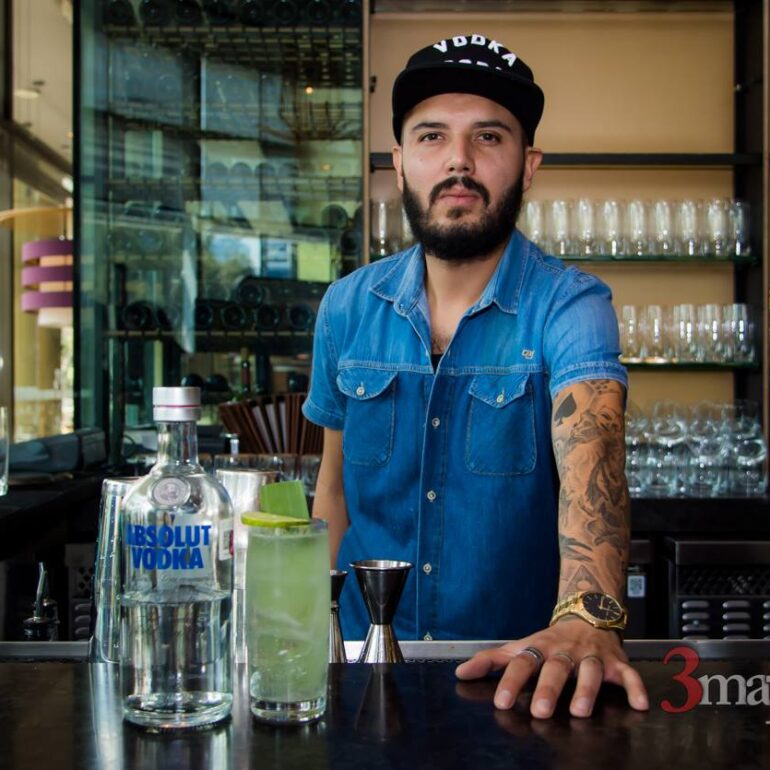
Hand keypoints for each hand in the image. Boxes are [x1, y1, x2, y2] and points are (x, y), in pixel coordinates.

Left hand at [454, 618, 648, 718]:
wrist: (587, 613)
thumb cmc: (549, 640)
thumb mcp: (520, 646)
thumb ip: (491, 660)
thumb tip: (460, 673)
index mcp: (540, 648)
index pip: (523, 663)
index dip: (512, 681)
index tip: (502, 702)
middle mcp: (565, 651)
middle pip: (556, 668)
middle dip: (548, 688)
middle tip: (539, 711)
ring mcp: (591, 655)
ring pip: (590, 671)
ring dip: (586, 690)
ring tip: (579, 712)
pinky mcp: (616, 661)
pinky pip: (628, 674)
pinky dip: (635, 687)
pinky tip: (639, 704)